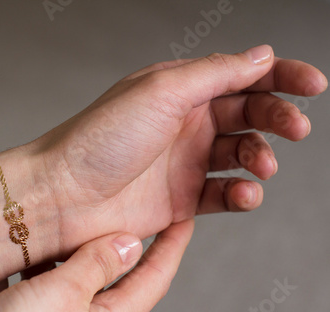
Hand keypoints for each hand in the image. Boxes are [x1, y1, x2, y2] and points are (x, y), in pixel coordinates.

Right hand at [0, 220, 193, 311]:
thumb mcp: (63, 295)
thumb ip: (96, 267)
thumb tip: (131, 243)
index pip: (153, 277)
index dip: (172, 245)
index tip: (184, 218)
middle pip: (106, 273)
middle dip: (110, 240)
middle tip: (114, 205)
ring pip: (62, 276)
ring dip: (57, 251)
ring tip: (50, 222)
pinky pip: (23, 288)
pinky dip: (18, 270)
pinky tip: (6, 256)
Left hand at [24, 45, 326, 253]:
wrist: (64, 195)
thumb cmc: (99, 139)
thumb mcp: (161, 92)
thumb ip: (216, 73)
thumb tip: (262, 55)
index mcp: (179, 89)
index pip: (240, 75)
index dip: (280, 76)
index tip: (313, 84)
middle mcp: (184, 123)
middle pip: (248, 113)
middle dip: (278, 118)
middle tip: (296, 128)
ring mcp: (183, 161)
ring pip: (242, 154)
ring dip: (261, 158)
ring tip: (260, 166)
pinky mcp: (181, 198)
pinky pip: (225, 193)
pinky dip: (242, 194)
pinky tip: (244, 194)